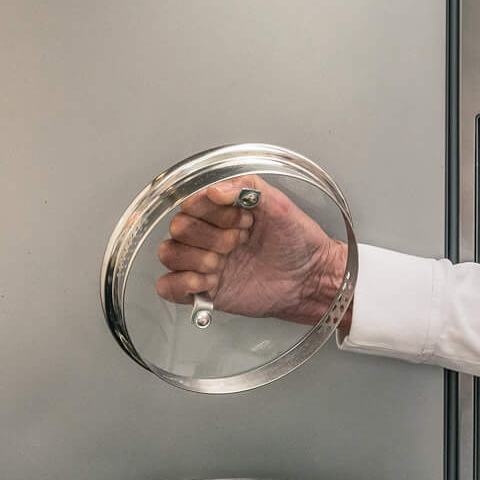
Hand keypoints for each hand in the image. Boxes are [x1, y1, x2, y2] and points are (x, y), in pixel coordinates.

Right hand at [152, 175, 347, 326]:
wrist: (311, 279)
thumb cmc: (299, 242)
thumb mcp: (279, 204)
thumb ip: (247, 187)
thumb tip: (214, 189)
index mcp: (223, 212)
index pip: (191, 203)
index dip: (212, 211)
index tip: (243, 220)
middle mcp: (210, 236)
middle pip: (178, 227)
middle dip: (208, 236)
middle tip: (237, 243)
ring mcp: (204, 263)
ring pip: (168, 253)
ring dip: (193, 258)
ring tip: (219, 265)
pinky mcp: (205, 291)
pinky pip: (168, 287)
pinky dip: (180, 283)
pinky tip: (205, 282)